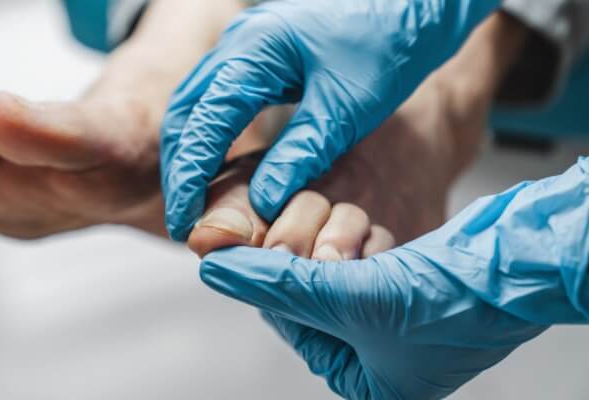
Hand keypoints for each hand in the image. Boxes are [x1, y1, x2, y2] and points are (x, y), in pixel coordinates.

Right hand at [160, 0, 499, 240]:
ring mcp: (245, 46)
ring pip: (196, 106)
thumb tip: (263, 202)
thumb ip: (301, 152)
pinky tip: (220, 169)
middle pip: (186, 113)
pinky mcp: (258, 57)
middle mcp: (239, 43)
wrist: (414, 7)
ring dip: (192, 155)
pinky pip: (218, 100)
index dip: (189, 176)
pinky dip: (211, 138)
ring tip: (195, 202)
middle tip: (184, 220)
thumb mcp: (346, 107)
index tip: (185, 221)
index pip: (204, 120)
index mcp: (255, 49)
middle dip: (180, 169)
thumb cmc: (388, 45)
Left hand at [199, 158, 588, 398]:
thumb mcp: (352, 299)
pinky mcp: (405, 280)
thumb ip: (279, 284)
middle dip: (321, 263)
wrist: (519, 264)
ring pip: (333, 266)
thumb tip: (219, 270)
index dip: (278, 284)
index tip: (265, 250)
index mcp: (365, 383)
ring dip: (348, 245)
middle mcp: (376, 354)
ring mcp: (391, 315)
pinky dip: (369, 239)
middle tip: (336, 249)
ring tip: (376, 249)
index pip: (290, 325)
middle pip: (309, 294)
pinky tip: (391, 241)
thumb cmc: (453, 302)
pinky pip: (362, 251)